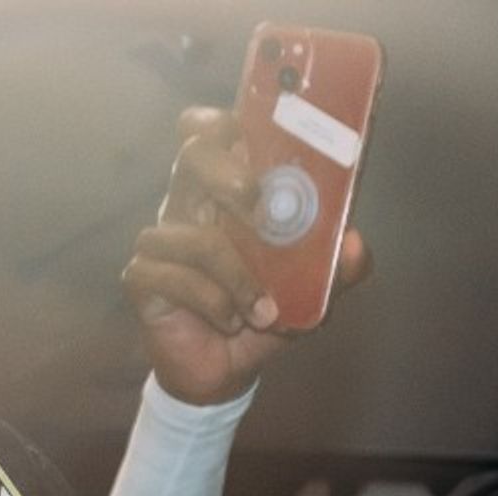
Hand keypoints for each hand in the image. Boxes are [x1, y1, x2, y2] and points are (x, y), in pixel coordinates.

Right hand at [120, 106, 372, 404]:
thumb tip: (354, 245)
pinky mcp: (143, 278)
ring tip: (262, 311)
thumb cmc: (260, 313)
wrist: (224, 372)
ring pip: (191, 235)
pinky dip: (211, 301)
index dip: (219, 121)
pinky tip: (229, 321)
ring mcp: (162, 240)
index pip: (208, 131)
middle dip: (229, 176)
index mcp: (224, 191)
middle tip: (260, 208)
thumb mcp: (309, 289)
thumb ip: (334, 266)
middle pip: (192, 156)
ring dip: (236, 275)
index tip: (246, 136)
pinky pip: (172, 277)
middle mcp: (189, 205)